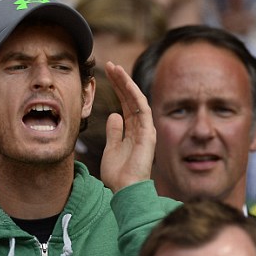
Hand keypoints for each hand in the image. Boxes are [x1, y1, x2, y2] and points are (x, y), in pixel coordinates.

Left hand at [100, 62, 155, 192]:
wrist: (125, 190)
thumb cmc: (119, 174)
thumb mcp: (111, 149)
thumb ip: (114, 132)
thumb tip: (114, 115)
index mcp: (133, 131)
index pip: (126, 104)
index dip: (118, 89)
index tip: (108, 75)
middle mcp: (141, 128)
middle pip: (131, 99)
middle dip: (121, 81)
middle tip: (110, 65)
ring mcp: (146, 129)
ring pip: (137, 99)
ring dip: (126, 83)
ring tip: (115, 68)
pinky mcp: (147, 133)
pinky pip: (142, 109)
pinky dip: (134, 94)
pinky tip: (125, 82)